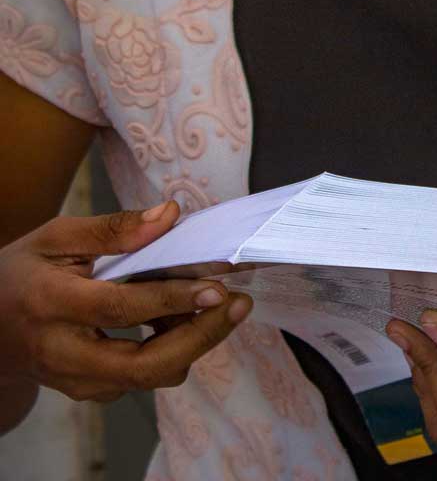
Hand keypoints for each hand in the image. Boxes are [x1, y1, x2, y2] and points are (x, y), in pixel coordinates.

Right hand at [0, 201, 251, 404]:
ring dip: (191, 343)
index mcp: (52, 303)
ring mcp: (74, 380)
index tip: (217, 287)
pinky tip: (184, 318)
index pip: (120, 308)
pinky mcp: (88, 392)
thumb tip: (170, 215)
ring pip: (148, 378)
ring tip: (217, 303)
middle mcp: (63, 352)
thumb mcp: (59, 235)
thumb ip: (114, 228)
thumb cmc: (25, 270)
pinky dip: (171, 352)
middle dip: (199, 337)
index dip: (172, 300)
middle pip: (143, 365)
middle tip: (238, 304)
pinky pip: (140, 380)